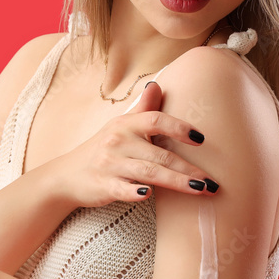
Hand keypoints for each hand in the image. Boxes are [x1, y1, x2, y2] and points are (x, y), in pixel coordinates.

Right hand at [45, 81, 219, 206]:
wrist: (65, 176)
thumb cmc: (100, 151)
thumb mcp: (119, 127)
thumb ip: (142, 109)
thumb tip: (157, 84)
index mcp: (125, 125)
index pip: (156, 120)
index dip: (179, 128)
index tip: (201, 139)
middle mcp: (117, 141)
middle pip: (160, 155)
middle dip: (190, 169)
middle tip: (213, 182)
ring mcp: (109, 164)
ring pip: (149, 173)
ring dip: (178, 183)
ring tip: (201, 190)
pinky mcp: (103, 186)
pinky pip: (124, 189)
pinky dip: (137, 192)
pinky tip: (150, 195)